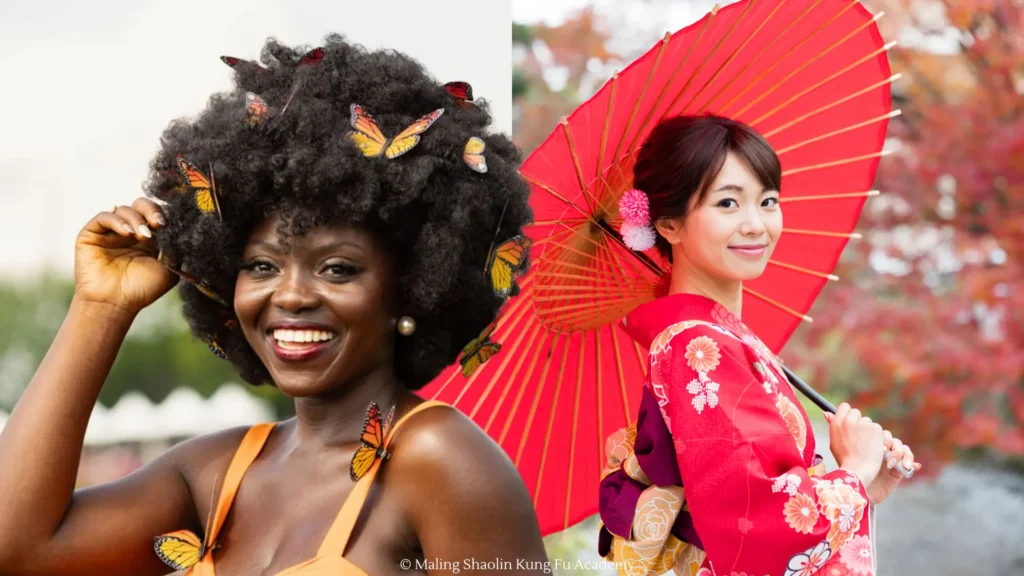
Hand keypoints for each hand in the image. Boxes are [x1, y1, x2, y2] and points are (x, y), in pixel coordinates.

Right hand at [74, 198, 176, 316]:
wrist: (115, 303)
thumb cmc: (141, 290)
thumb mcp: (168, 270)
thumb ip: (175, 250)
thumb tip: (179, 231)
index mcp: (148, 239)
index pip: (155, 215)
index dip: (162, 215)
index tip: (168, 224)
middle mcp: (129, 232)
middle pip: (140, 205)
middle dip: (151, 210)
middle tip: (157, 224)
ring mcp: (110, 232)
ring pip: (123, 209)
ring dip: (136, 219)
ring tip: (142, 236)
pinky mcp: (91, 234)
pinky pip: (104, 216)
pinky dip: (117, 220)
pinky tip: (127, 233)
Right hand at [824, 403, 885, 487]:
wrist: (857, 470)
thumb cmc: (844, 459)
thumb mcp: (834, 441)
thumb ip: (833, 425)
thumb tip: (826, 413)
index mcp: (837, 423)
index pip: (845, 407)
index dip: (848, 414)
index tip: (850, 422)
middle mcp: (848, 421)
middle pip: (856, 413)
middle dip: (858, 422)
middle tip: (858, 437)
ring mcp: (863, 424)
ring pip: (868, 422)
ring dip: (868, 430)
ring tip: (865, 445)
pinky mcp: (875, 429)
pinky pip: (877, 429)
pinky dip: (877, 437)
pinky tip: (873, 447)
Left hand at [864, 431, 921, 503]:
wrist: (861, 492)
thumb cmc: (856, 474)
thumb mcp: (859, 459)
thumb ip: (865, 449)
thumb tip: (872, 441)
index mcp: (873, 445)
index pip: (885, 435)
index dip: (886, 440)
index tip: (882, 449)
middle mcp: (884, 451)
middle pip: (896, 442)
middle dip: (896, 450)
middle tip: (890, 462)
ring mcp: (893, 461)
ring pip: (904, 451)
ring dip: (907, 457)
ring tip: (904, 466)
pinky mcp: (899, 471)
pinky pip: (910, 464)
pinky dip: (914, 464)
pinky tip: (915, 466)